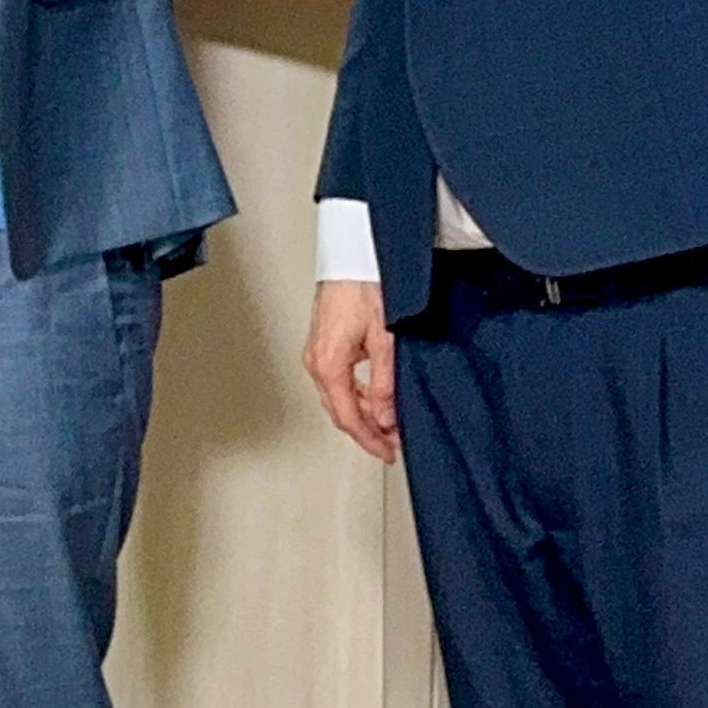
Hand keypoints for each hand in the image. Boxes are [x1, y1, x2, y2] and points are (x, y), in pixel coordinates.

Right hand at [304, 278, 399, 463]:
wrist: (353, 254)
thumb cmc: (364, 285)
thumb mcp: (384, 340)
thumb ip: (385, 383)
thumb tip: (386, 417)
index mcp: (328, 364)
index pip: (349, 417)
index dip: (370, 440)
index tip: (387, 453)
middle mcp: (316, 360)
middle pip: (340, 410)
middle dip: (366, 431)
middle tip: (390, 444)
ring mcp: (317, 351)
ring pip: (338, 396)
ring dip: (362, 413)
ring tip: (387, 423)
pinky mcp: (323, 342)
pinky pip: (337, 380)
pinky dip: (356, 394)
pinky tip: (374, 396)